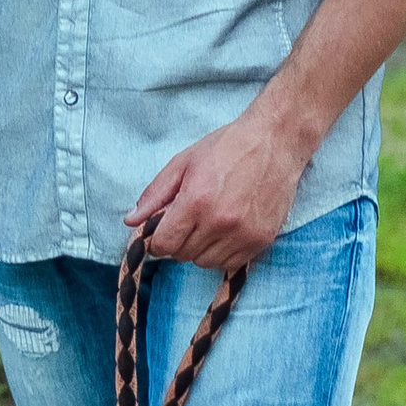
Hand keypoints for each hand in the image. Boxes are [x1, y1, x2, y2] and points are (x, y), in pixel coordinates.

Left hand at [125, 105, 310, 275]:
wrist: (275, 141)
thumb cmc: (227, 147)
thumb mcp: (183, 162)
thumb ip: (155, 194)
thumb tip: (130, 221)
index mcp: (196, 201)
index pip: (164, 244)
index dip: (156, 241)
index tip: (160, 232)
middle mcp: (220, 222)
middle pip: (183, 255)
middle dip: (177, 242)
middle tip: (186, 221)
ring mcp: (243, 234)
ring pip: (206, 262)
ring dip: (199, 249)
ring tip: (206, 224)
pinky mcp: (262, 240)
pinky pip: (231, 264)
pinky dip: (222, 253)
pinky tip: (224, 232)